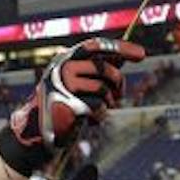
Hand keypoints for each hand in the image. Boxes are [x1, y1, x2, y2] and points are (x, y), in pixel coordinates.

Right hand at [0, 38, 145, 175]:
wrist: (37, 133)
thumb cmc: (62, 106)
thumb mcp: (78, 83)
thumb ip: (96, 69)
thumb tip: (122, 57)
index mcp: (64, 59)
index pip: (95, 46)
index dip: (120, 48)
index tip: (142, 54)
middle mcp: (62, 68)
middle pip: (104, 69)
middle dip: (117, 84)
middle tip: (119, 96)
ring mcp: (64, 85)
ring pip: (103, 88)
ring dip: (108, 102)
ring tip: (100, 110)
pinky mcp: (69, 104)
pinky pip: (99, 105)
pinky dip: (100, 115)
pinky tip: (90, 120)